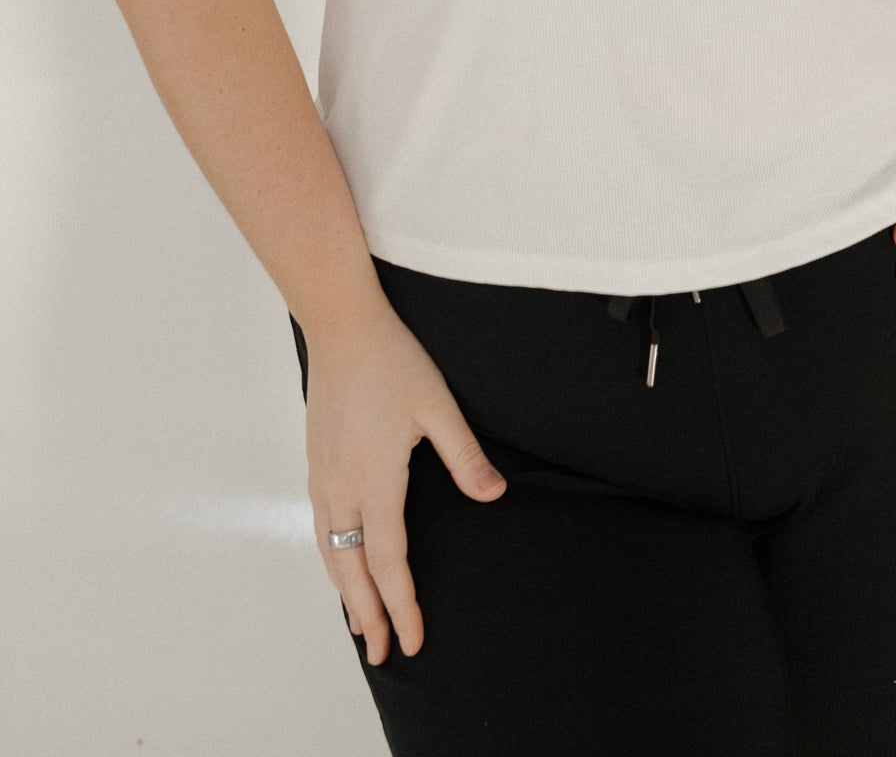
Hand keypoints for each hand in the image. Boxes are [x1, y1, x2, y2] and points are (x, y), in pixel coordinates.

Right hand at [302, 295, 507, 664]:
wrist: (342, 329)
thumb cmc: (393, 362)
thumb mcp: (439, 406)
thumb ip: (465, 456)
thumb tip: (493, 496)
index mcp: (376, 481)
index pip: (389, 562)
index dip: (403, 605)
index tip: (414, 640)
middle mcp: (343, 488)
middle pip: (352, 570)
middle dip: (371, 616)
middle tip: (386, 653)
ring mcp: (323, 477)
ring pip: (331, 552)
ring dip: (347, 593)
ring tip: (363, 625)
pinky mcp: (316, 464)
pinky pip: (322, 528)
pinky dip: (332, 560)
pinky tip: (341, 565)